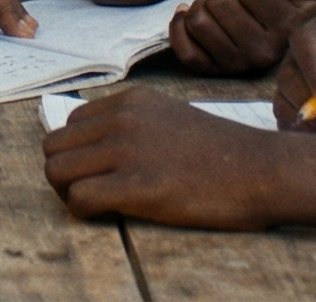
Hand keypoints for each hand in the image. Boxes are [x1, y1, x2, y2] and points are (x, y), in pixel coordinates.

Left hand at [43, 89, 286, 228]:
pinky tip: (108, 213)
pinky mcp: (138, 186)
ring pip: (56, 170)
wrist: (262, 169)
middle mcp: (123, 120)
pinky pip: (79, 198)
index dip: (78, 151)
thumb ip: (135, 123)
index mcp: (131, 101)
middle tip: (91, 190)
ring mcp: (128, 151)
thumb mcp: (172, 117)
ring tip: (97, 202)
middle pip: (53, 145)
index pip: (71, 122)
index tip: (99, 170)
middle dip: (64, 172)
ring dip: (68, 192)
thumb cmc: (224, 152)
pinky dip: (84, 211)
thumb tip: (99, 146)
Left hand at [169, 0, 315, 74]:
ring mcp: (236, 65)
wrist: (295, 42)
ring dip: (202, 3)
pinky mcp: (214, 72)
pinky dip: (179, 25)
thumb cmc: (299, 5)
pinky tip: (188, 13)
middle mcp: (262, 52)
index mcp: (287, 29)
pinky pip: (184, 49)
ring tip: (217, 5)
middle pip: (218, 1)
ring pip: (198, 20)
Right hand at [273, 1, 315, 135]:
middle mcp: (308, 50)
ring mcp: (300, 77)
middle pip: (288, 75)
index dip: (313, 67)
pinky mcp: (299, 104)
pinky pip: (289, 120)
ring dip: (310, 125)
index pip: (307, 40)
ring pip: (284, 101)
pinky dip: (308, 135)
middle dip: (312, 105)